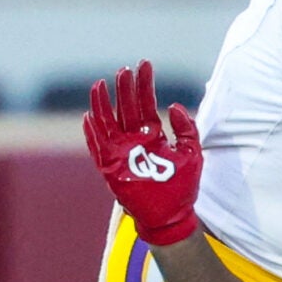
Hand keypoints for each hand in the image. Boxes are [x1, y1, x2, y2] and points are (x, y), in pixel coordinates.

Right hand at [83, 61, 202, 246]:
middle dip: (125, 88)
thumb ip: (186, 129)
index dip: (144, 84)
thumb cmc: (182, 188)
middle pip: (126, 108)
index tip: (144, 64)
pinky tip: (89, 115)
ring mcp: (121, 153)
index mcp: (153, 135)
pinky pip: (97, 146)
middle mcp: (135, 140)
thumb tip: (175, 106)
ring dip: (103, 103)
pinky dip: (92, 132)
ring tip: (100, 84)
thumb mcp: (192, 153)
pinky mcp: (110, 167)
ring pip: (107, 122)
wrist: (171, 218)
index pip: (146, 103)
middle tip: (124, 70)